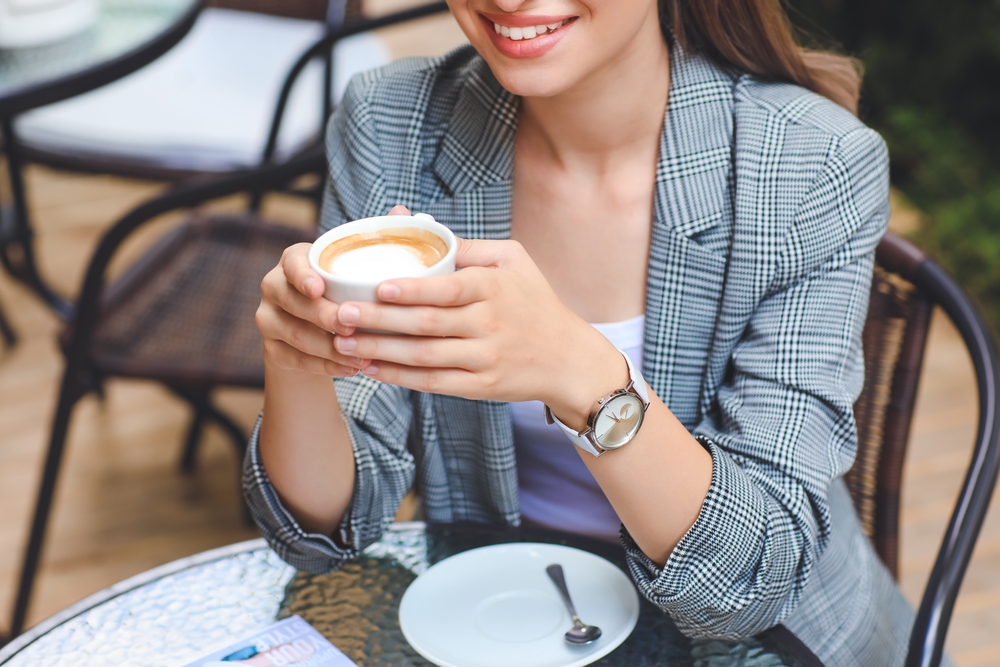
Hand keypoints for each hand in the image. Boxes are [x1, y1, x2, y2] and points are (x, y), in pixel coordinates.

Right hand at [255, 205, 411, 376]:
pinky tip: (351, 368)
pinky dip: (326, 366)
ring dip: (330, 348)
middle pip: (294, 303)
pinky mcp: (272, 350)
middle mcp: (274, 286)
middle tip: (353, 327)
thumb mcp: (356, 265)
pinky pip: (297, 360)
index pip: (292, 263)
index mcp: (294, 260)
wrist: (317, 333)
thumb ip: (376, 238)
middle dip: (325, 317)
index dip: (303, 275)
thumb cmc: (343, 290)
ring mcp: (268, 319)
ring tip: (361, 355)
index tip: (320, 287)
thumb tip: (402, 211)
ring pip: (296, 336)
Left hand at [330, 238, 625, 427]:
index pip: (447, 289)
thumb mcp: (514, 262)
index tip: (378, 287)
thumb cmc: (536, 302)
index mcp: (494, 289)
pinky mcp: (480, 387)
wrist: (568, 359)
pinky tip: (372, 369)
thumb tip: (415, 223)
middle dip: (379, 321)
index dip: (411, 290)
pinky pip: (433, 383)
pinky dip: (399, 378)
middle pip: (426, 325)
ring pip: (423, 357)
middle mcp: (489, 325)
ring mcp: (484, 359)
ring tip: (344, 343)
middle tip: (341, 315)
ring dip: (380, 352)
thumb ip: (467, 247)